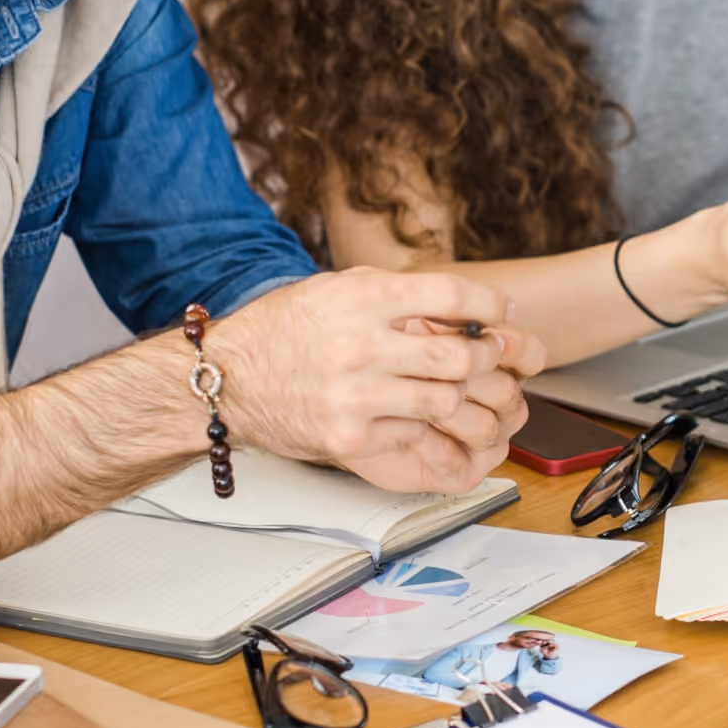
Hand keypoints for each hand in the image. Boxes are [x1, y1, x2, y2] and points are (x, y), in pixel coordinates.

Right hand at [211, 267, 543, 493]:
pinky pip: (416, 432)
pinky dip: (422, 422)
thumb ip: (393, 292)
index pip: (449, 298)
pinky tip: (411, 409)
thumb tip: (461, 303)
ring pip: (445, 400)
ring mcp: (356, 397)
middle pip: (459, 355)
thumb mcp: (334, 289)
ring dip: (458, 392)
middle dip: (485, 355)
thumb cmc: (283, 330)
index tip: (500, 312)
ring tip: (451, 383)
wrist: (227, 380)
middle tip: (487, 353)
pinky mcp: (351, 438)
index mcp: (359, 300)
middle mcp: (359, 347)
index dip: (488, 306)